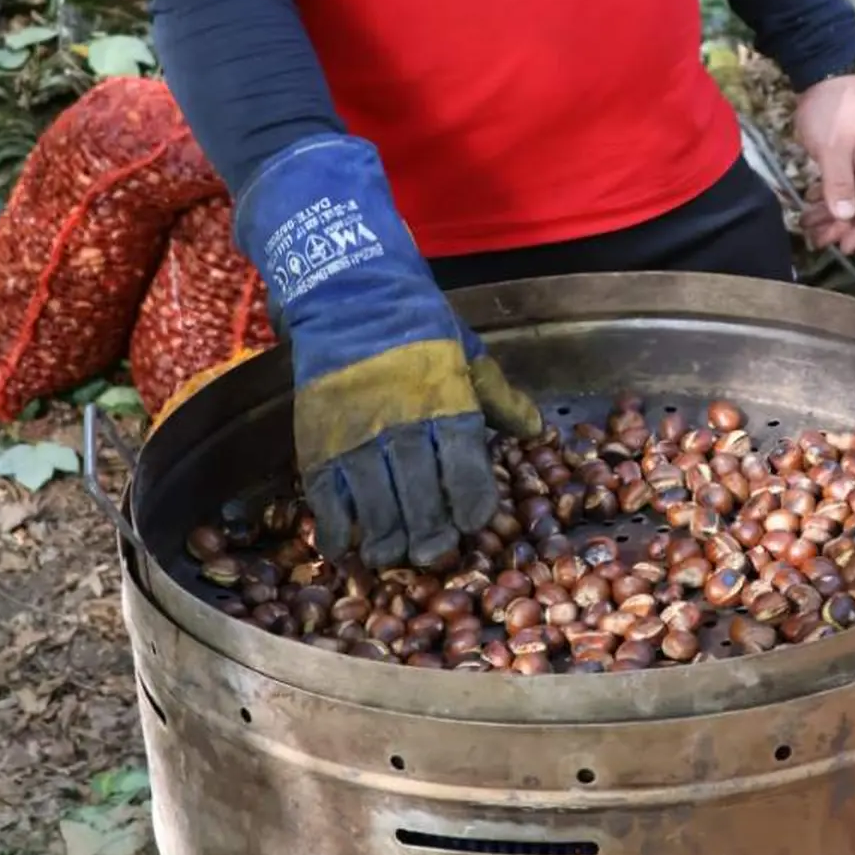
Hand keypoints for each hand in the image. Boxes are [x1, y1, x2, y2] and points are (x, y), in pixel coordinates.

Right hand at [235, 137, 540, 570]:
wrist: (349, 296)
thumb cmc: (418, 328)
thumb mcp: (468, 354)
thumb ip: (500, 396)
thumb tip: (536, 431)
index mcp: (446, 403)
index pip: (464, 469)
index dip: (471, 506)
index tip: (475, 524)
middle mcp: (401, 425)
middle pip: (420, 499)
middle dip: (430, 537)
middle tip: (435, 555)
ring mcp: (355, 436)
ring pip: (374, 507)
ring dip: (387, 541)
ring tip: (395, 557)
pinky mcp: (318, 441)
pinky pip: (327, 498)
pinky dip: (337, 529)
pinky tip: (348, 546)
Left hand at [794, 74, 854, 253]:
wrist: (826, 74)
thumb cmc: (833, 111)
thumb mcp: (833, 149)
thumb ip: (839, 183)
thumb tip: (844, 216)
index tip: (842, 248)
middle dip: (839, 226)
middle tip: (816, 240)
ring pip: (846, 196)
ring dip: (829, 214)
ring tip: (808, 226)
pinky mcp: (841, 153)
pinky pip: (836, 183)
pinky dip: (824, 196)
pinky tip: (809, 203)